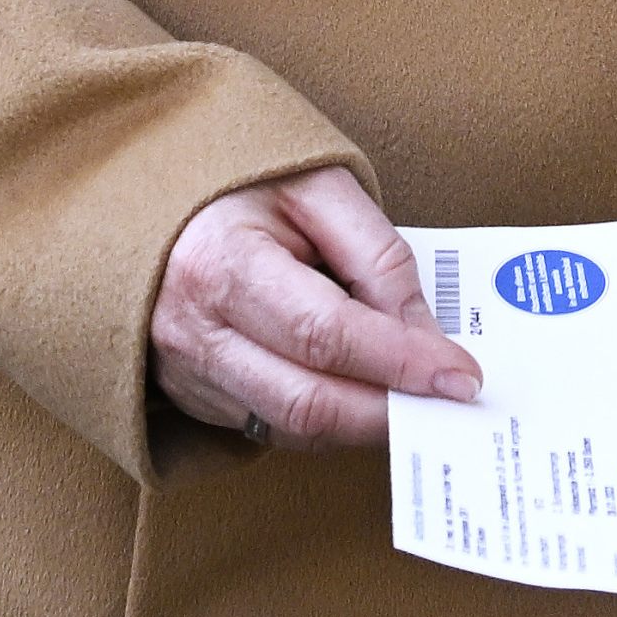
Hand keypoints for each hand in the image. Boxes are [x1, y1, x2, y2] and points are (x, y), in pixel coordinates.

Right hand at [149, 165, 480, 450]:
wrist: (156, 203)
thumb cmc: (243, 188)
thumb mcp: (319, 190)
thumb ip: (379, 259)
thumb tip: (426, 338)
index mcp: (223, 263)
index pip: (325, 333)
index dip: (399, 362)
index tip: (460, 376)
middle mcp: (196, 330)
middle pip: (307, 400)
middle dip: (389, 411)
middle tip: (449, 406)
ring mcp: (188, 372)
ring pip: (292, 428)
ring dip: (363, 425)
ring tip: (418, 403)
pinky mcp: (193, 396)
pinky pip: (273, 427)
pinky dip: (328, 422)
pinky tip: (365, 398)